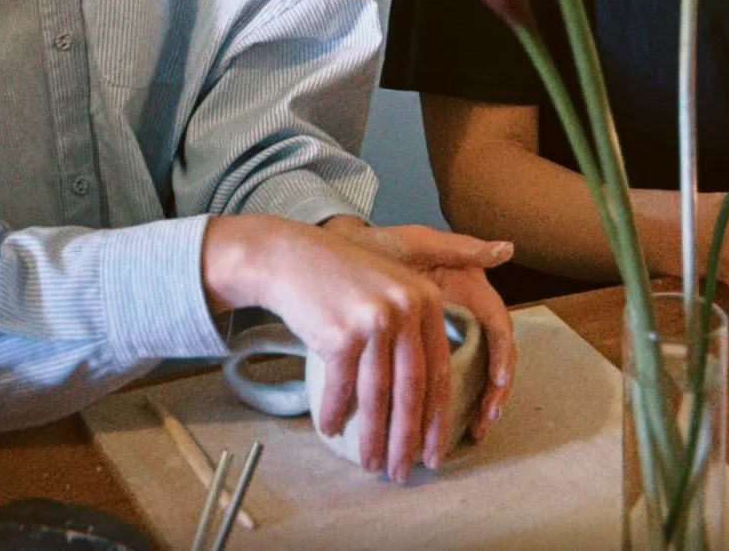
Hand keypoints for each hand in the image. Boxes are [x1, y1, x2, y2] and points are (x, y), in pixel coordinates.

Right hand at [203, 215, 497, 481]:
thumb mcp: (389, 290)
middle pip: (412, 389)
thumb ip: (413, 330)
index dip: (437, 419)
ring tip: (370, 463)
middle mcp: (406, 307)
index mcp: (426, 299)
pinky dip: (335, 413)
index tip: (435, 452)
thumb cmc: (340, 280)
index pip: (438, 372)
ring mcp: (373, 319)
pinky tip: (330, 429)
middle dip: (407, 439)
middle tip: (403, 473)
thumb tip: (423, 404)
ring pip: (377, 396)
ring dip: (373, 437)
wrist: (291, 256)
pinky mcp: (341, 332)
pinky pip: (340, 388)